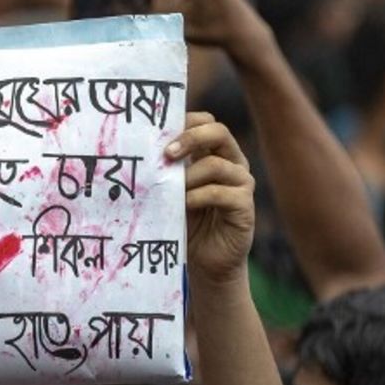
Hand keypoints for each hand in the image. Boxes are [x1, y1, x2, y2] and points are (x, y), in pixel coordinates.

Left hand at [169, 113, 254, 285]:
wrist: (205, 263)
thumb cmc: (186, 223)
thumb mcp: (173, 190)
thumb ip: (167, 169)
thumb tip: (140, 149)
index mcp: (215, 153)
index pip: (206, 122)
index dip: (186, 121)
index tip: (159, 132)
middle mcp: (233, 163)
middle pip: (218, 132)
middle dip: (190, 138)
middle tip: (166, 153)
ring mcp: (242, 183)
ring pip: (216, 164)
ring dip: (189, 176)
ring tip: (172, 190)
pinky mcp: (245, 206)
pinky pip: (221, 193)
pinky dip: (198, 197)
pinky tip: (183, 205)